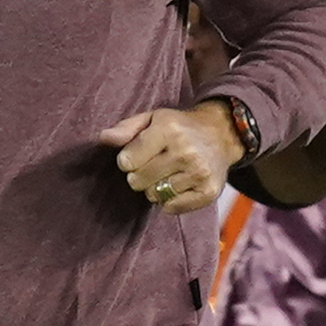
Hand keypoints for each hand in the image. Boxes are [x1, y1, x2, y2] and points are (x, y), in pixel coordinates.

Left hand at [104, 102, 245, 213]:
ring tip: (167, 174)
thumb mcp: (152, 119)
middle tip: (153, 165)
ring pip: (154, 195)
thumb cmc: (179, 127)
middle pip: (138, 181)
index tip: (137, 155)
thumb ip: (126, 129)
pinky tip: (178, 185)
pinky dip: (169, 201)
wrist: (222, 134)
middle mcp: (185, 151)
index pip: (127, 161)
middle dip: (140, 175)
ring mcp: (199, 173)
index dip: (127, 160)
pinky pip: (171, 207)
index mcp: (169, 129)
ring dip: (155, 188)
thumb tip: (104, 138)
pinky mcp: (208, 191)